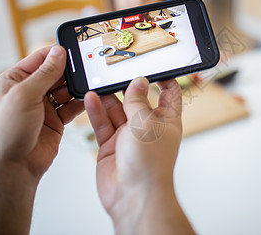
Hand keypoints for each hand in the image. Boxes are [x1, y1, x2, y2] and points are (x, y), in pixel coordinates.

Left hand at [0, 45, 83, 178]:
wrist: (12, 167)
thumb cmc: (6, 133)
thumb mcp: (24, 95)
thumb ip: (44, 73)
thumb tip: (58, 53)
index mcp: (14, 80)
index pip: (39, 58)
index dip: (57, 53)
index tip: (75, 48)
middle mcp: (29, 92)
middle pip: (55, 73)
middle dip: (70, 71)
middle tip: (87, 67)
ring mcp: (43, 107)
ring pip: (66, 90)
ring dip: (76, 87)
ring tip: (89, 84)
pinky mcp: (55, 121)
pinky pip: (71, 107)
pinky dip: (80, 103)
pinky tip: (88, 99)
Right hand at [85, 77, 193, 233]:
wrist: (132, 195)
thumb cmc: (149, 164)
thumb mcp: (145, 123)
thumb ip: (138, 101)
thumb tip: (138, 82)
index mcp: (166, 121)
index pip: (169, 95)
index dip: (165, 79)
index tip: (156, 65)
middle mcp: (147, 127)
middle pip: (137, 101)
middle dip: (127, 87)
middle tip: (116, 71)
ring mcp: (128, 136)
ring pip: (117, 111)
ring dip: (108, 98)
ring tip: (98, 82)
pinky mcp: (111, 145)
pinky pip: (103, 124)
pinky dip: (96, 111)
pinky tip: (90, 98)